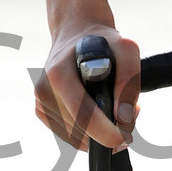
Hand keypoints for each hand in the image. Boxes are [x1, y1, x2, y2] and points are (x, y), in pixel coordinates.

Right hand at [35, 18, 141, 151]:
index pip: (83, 116)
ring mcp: (40, 102)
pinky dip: (88, 132)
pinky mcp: (42, 111)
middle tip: (131, 113)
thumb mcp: (126, 49)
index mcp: (59, 75)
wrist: (77, 32)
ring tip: (116, 106)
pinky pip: (70, 136)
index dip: (107, 134)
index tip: (126, 137)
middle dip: (110, 132)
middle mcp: (44, 90)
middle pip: (80, 131)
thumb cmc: (104, 41)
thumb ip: (129, 80)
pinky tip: (98, 111)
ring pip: (76, 138)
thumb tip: (123, 118)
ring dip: (100, 132)